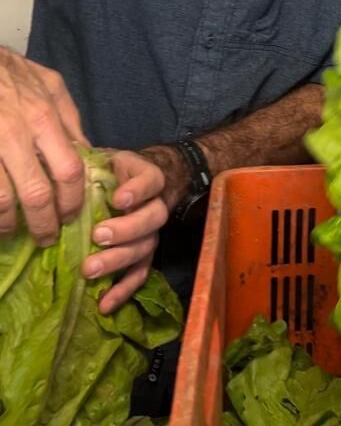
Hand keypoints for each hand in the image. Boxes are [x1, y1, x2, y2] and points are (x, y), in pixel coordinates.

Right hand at [0, 48, 88, 243]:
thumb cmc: (12, 72)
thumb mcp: (50, 86)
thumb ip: (69, 120)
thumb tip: (86, 152)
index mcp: (45, 119)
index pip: (69, 171)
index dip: (72, 200)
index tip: (70, 216)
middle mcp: (18, 134)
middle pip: (37, 194)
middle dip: (44, 223)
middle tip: (46, 237)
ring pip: (3, 200)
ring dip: (9, 224)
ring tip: (12, 231)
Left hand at [82, 150, 167, 313]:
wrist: (140, 183)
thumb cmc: (117, 170)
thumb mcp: (110, 157)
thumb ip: (95, 160)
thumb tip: (64, 159)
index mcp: (148, 177)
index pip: (151, 181)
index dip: (138, 190)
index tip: (119, 198)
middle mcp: (156, 205)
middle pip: (151, 219)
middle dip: (125, 230)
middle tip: (98, 236)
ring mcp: (152, 232)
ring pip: (145, 248)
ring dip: (119, 260)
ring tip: (91, 269)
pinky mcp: (144, 255)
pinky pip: (140, 274)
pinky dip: (124, 290)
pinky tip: (105, 304)